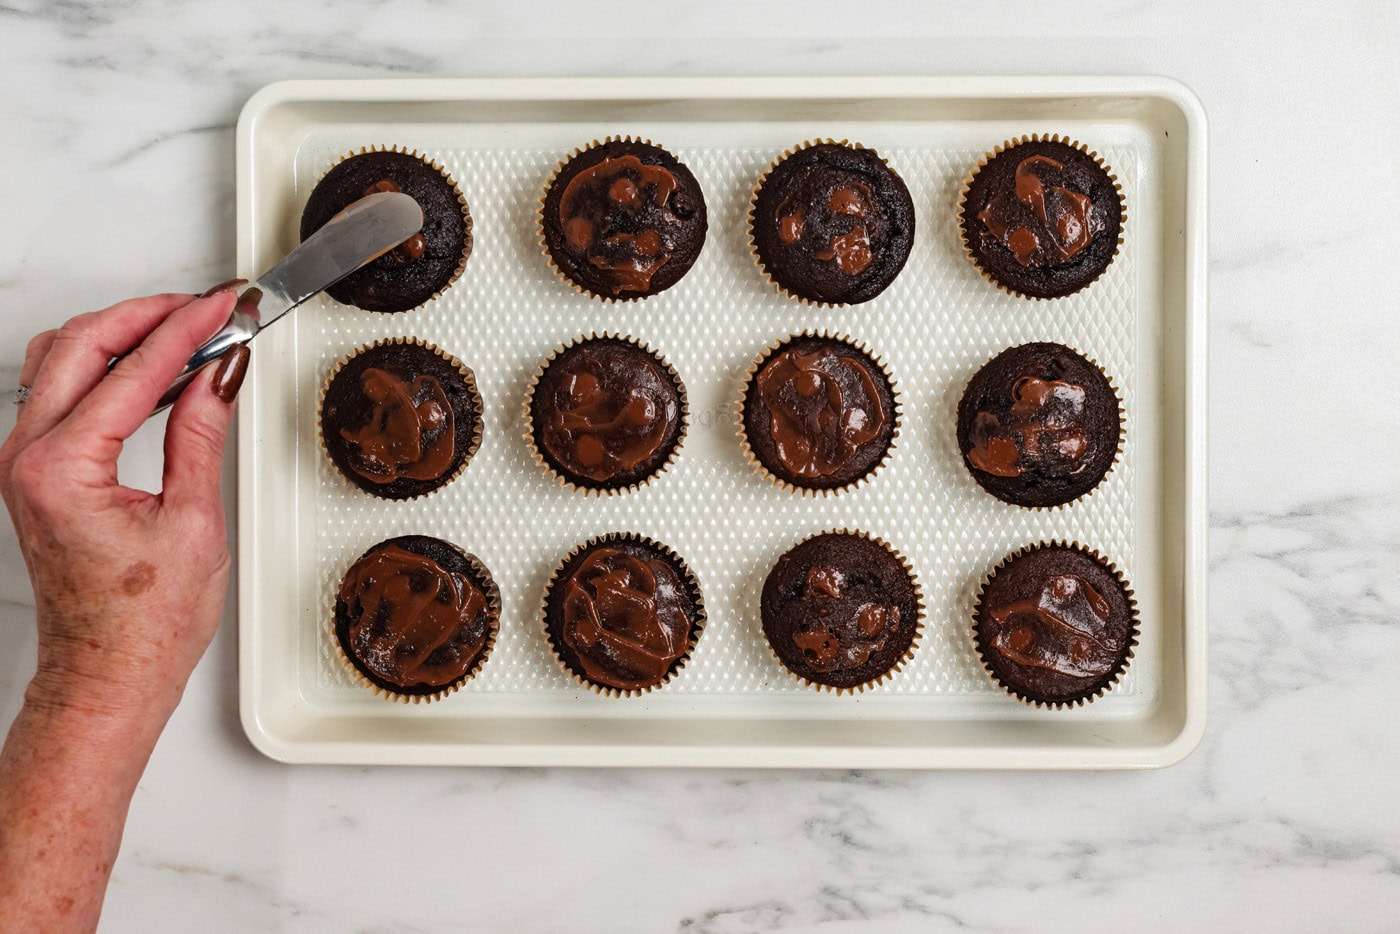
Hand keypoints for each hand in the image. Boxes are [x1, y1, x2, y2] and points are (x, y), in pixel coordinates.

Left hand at [0, 289, 247, 717]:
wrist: (109, 676)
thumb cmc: (142, 625)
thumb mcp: (192, 522)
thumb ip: (201, 435)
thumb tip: (221, 373)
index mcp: (61, 471)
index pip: (132, 373)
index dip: (187, 330)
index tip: (226, 308)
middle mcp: (27, 461)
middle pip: (79, 346)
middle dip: (147, 315)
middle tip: (208, 307)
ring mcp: (24, 465)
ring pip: (60, 361)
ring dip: (120, 334)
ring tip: (184, 329)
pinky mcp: (37, 474)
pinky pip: (62, 394)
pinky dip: (106, 368)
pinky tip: (152, 371)